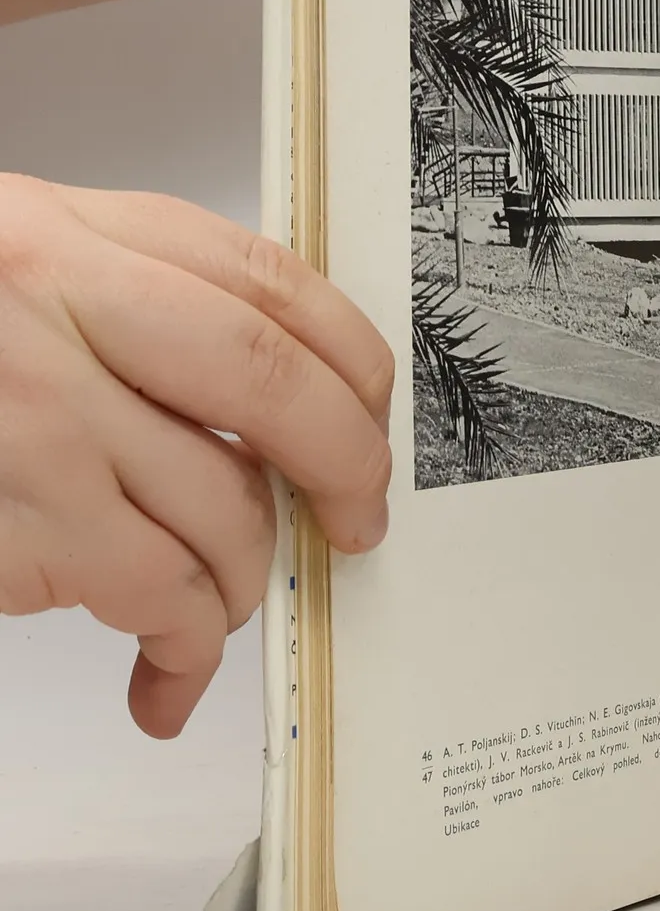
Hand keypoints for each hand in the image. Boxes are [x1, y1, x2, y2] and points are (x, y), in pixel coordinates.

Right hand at [0, 175, 392, 736]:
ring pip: (220, 511)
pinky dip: (181, 649)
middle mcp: (63, 313)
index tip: (373, 418)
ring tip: (222, 603)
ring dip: (247, 578)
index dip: (354, 363)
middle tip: (359, 520)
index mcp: (82, 236)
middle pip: (276, 390)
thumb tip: (279, 387)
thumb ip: (140, 294)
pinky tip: (168, 673)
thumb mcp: (20, 258)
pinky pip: (147, 594)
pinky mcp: (8, 522)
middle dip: (347, 469)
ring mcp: (34, 421)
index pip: (277, 288)